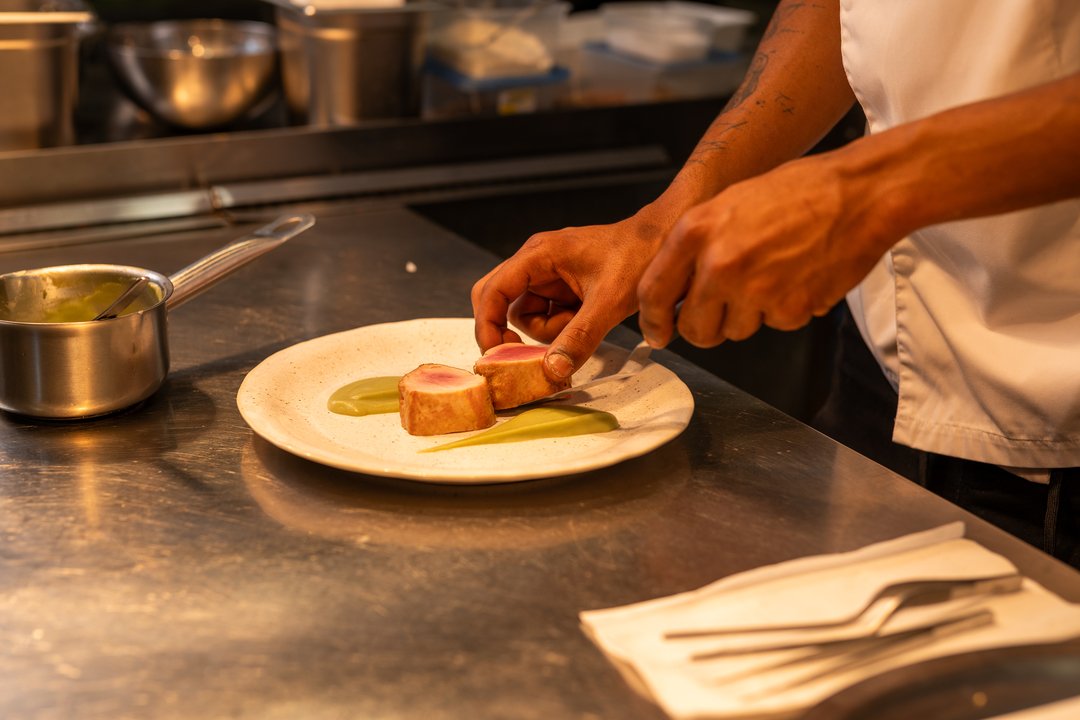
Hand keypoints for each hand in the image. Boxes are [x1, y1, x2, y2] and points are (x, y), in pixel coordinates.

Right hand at [472, 215, 664, 379]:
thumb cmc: (638, 256)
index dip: (487, 325)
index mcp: (538, 254)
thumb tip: (552, 370)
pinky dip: (562, 327)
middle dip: (512, 330)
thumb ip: (579, 337)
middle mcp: (536, 262)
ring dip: (549, 330)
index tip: (495, 356)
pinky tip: (587, 318)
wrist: (664, 242)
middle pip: (500, 301)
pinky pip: (547, 315)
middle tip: (529, 353)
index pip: (493, 291)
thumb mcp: (609, 302)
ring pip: (526, 315)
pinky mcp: (562, 287)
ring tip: (583, 321)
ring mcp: (549, 275)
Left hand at [638, 151, 892, 347]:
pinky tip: (797, 277)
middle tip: (722, 313)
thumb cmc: (798, 192)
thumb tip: (677, 288)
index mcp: (697, 231)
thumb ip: (697, 246)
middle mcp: (720, 263)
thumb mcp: (728, 204)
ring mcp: (755, 290)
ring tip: (773, 275)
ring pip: (735, 331)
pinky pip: (774, 325)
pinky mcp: (788, 310)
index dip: (653, 321)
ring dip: (749, 315)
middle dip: (705, 328)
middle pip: (695, 328)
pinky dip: (784, 310)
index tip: (658, 333)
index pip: (653, 293)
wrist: (858, 194)